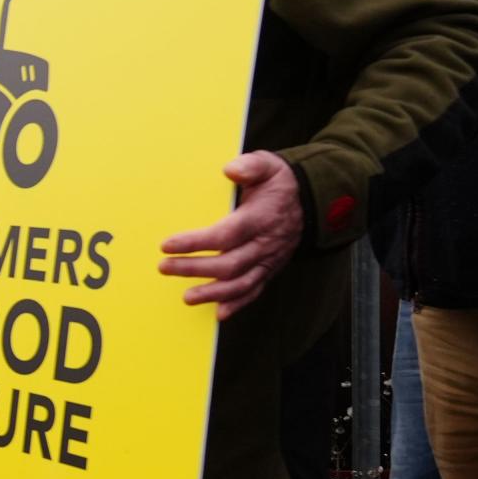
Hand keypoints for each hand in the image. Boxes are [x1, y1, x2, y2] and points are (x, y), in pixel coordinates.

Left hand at [158, 149, 304, 319]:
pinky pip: (255, 290)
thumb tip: (230, 170)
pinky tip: (219, 313)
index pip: (225, 234)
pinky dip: (238, 304)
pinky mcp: (271, 269)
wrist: (313, 200)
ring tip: (187, 297)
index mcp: (261, 218)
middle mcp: (266, 244)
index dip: (196, 242)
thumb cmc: (280, 182)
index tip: (167, 245)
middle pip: (229, 263)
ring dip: (213, 293)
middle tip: (164, 267)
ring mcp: (269, 260)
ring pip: (241, 283)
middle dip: (194, 269)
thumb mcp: (268, 165)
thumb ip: (250, 166)